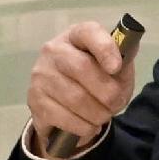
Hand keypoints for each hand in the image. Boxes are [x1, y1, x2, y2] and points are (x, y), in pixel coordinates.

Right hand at [24, 18, 140, 158]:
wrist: (66, 103)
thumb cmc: (96, 78)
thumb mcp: (115, 68)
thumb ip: (123, 62)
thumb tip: (123, 62)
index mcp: (77, 36)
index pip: (88, 32)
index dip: (104, 48)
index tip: (116, 68)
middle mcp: (53, 50)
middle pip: (82, 68)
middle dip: (107, 92)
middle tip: (115, 104)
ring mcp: (41, 75)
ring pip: (75, 98)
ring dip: (98, 114)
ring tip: (103, 116)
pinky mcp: (35, 100)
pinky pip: (65, 118)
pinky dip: (84, 127)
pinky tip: (89, 126)